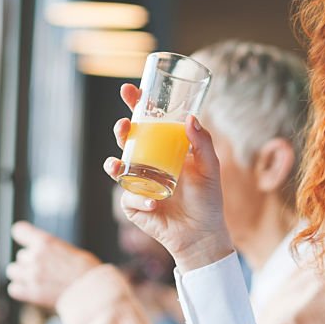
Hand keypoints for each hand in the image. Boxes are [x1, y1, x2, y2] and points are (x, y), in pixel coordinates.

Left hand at [7, 222, 100, 309]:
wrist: (93, 291)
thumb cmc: (87, 270)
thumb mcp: (69, 250)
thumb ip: (50, 249)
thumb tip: (41, 251)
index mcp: (46, 242)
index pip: (19, 230)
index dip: (22, 235)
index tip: (26, 239)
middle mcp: (35, 257)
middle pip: (20, 256)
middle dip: (29, 261)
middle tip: (44, 268)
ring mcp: (32, 275)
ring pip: (13, 271)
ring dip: (22, 275)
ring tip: (36, 280)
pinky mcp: (30, 292)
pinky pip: (13, 288)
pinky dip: (20, 290)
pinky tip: (31, 291)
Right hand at [104, 84, 232, 272]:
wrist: (202, 233)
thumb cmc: (207, 199)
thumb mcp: (210, 168)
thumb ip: (202, 143)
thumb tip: (190, 118)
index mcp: (165, 150)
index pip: (148, 123)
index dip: (137, 105)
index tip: (129, 90)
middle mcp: (148, 163)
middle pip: (128, 141)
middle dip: (121, 130)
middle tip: (125, 126)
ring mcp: (138, 184)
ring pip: (117, 168)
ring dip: (114, 164)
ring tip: (118, 164)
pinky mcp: (133, 205)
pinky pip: (129, 197)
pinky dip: (139, 199)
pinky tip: (154, 204)